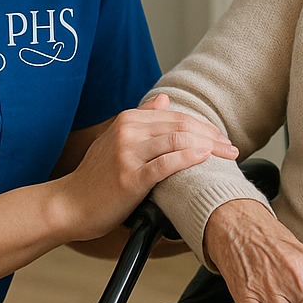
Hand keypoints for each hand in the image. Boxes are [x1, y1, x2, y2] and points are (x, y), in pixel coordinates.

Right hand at [55, 95, 236, 240]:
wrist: (70, 204)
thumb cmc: (97, 177)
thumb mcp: (116, 140)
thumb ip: (142, 119)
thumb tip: (164, 99)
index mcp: (128, 120)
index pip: (175, 116)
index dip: (204, 126)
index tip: (222, 138)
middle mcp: (128, 131)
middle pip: (181, 126)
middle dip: (212, 136)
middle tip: (232, 148)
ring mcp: (127, 154)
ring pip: (177, 141)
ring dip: (208, 147)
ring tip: (227, 156)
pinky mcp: (130, 177)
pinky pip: (166, 164)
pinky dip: (189, 159)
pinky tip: (204, 159)